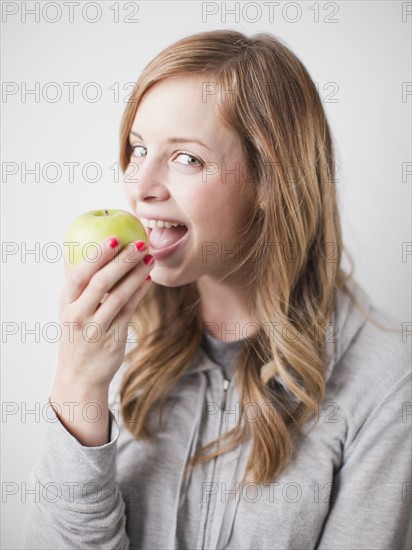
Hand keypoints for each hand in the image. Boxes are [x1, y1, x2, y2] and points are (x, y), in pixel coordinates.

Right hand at [56, 237, 153, 390]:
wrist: (79, 376)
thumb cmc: (76, 334)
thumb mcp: (68, 309)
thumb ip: (75, 283)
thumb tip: (77, 249)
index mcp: (65, 303)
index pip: (79, 275)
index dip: (96, 255)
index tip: (113, 238)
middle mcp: (78, 316)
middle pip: (101, 283)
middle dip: (122, 260)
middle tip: (139, 243)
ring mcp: (96, 329)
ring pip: (119, 296)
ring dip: (136, 274)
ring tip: (149, 258)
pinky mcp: (113, 338)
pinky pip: (129, 311)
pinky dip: (139, 293)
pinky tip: (148, 279)